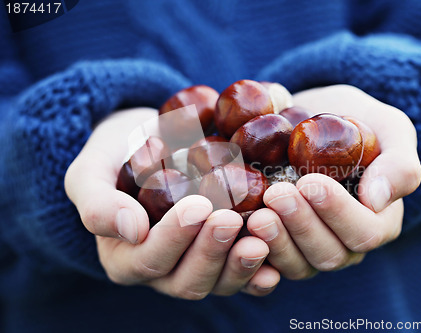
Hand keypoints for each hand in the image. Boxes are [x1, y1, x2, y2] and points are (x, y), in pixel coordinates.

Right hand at [65, 108, 279, 297]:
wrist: (152, 142)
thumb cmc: (118, 155)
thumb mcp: (92, 171)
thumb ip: (98, 202)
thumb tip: (133, 231)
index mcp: (125, 256)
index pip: (149, 260)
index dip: (174, 238)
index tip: (197, 205)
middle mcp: (162, 270)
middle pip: (187, 280)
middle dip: (211, 252)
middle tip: (230, 218)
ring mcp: (196, 265)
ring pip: (218, 283)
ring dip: (239, 266)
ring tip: (260, 239)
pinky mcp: (223, 256)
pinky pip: (242, 278)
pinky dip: (259, 275)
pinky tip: (275, 264)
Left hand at [247, 85, 420, 279]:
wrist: (313, 118)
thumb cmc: (357, 122)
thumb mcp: (390, 129)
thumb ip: (398, 163)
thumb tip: (378, 200)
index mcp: (377, 222)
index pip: (363, 232)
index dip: (337, 213)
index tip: (310, 182)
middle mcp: (344, 242)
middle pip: (327, 254)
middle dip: (301, 226)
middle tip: (276, 194)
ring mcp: (309, 248)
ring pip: (297, 265)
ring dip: (276, 241)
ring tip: (256, 214)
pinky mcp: (280, 245)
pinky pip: (268, 263)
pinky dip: (253, 252)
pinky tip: (238, 231)